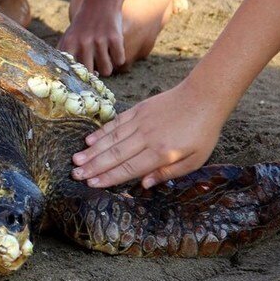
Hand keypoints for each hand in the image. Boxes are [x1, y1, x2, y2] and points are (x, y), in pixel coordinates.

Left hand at [58, 8, 125, 76]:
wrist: (100, 2)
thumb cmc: (82, 26)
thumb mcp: (68, 37)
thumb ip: (65, 57)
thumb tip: (65, 80)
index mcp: (69, 44)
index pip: (71, 71)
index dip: (77, 78)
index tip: (81, 79)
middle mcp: (83, 43)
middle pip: (90, 74)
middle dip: (94, 74)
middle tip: (95, 66)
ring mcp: (99, 40)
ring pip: (106, 71)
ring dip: (108, 66)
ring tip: (105, 57)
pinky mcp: (115, 37)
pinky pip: (120, 60)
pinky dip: (119, 58)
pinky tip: (115, 49)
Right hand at [70, 81, 227, 187]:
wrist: (204, 96)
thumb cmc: (202, 131)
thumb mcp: (195, 159)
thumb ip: (168, 173)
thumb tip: (143, 184)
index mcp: (161, 152)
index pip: (130, 168)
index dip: (109, 177)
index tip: (92, 184)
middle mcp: (147, 137)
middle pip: (116, 154)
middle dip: (93, 166)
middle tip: (75, 174)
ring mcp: (140, 121)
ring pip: (112, 139)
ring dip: (92, 151)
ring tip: (76, 160)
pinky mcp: (138, 110)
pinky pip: (116, 123)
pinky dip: (101, 132)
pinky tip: (89, 140)